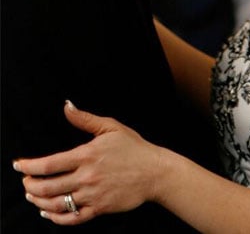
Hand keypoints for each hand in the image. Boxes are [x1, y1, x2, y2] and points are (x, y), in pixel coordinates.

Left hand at [13, 101, 164, 224]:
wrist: (156, 172)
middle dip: (30, 185)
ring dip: (38, 201)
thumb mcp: (112, 128)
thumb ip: (85, 119)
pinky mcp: (99, 208)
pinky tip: (48, 212)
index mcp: (87, 155)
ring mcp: (92, 194)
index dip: (28, 167)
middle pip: (46, 186)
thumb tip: (67, 106)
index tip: (19, 165)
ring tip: (33, 196)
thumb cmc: (135, 148)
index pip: (48, 164)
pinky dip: (55, 217)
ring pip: (55, 203)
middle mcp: (87, 177)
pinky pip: (71, 218)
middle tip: (26, 182)